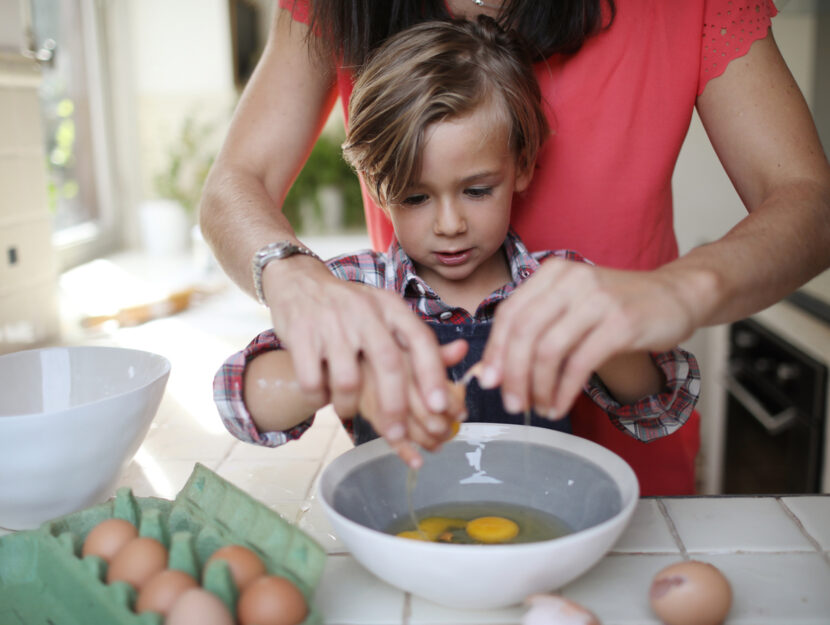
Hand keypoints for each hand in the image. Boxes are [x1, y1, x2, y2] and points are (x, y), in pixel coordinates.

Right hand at [263, 259, 466, 450]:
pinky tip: (322, 397)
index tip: (440, 407)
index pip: (420, 339)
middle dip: (395, 407)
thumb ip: (418, 339)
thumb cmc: (351, 307)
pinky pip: (313, 381)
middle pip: (388, 364)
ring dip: (349, 406)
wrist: (299, 281)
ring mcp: (331, 323)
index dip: (432, 375)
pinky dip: (318, 398)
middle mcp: (364, 312)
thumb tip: (462, 355)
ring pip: (347, 380)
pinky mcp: (301, 335)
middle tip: (398, 434)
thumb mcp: (387, 314)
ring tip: (348, 411)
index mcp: (390, 307)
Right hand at [357, 340, 468, 467]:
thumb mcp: (406, 343)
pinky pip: (385, 434)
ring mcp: (375, 390)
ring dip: (426, 439)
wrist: (341, 356)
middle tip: (449, 430)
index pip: (436, 383)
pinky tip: (417, 460)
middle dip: (441, 426)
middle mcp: (391, 371)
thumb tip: (463, 348)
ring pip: (407, 424)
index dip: (452, 403)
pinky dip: (404, 451)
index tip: (460, 414)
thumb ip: (435, 351)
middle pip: (423, 407)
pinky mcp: (363, 407)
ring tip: (437, 443)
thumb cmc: (379, 351)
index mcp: (407, 353)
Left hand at [479, 259, 696, 417]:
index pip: (510, 313)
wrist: (675, 295)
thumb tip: (489, 371)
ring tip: (538, 408)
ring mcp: (597, 300)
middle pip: (525, 332)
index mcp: (552, 273)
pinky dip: (564, 391)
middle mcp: (571, 281)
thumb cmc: (616, 306)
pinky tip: (560, 405)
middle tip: (511, 403)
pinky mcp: (621, 323)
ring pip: (548, 351)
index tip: (489, 381)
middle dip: (513, 375)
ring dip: (538, 387)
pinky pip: (579, 364)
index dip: (495, 351)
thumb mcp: (570, 308)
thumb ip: (533, 333)